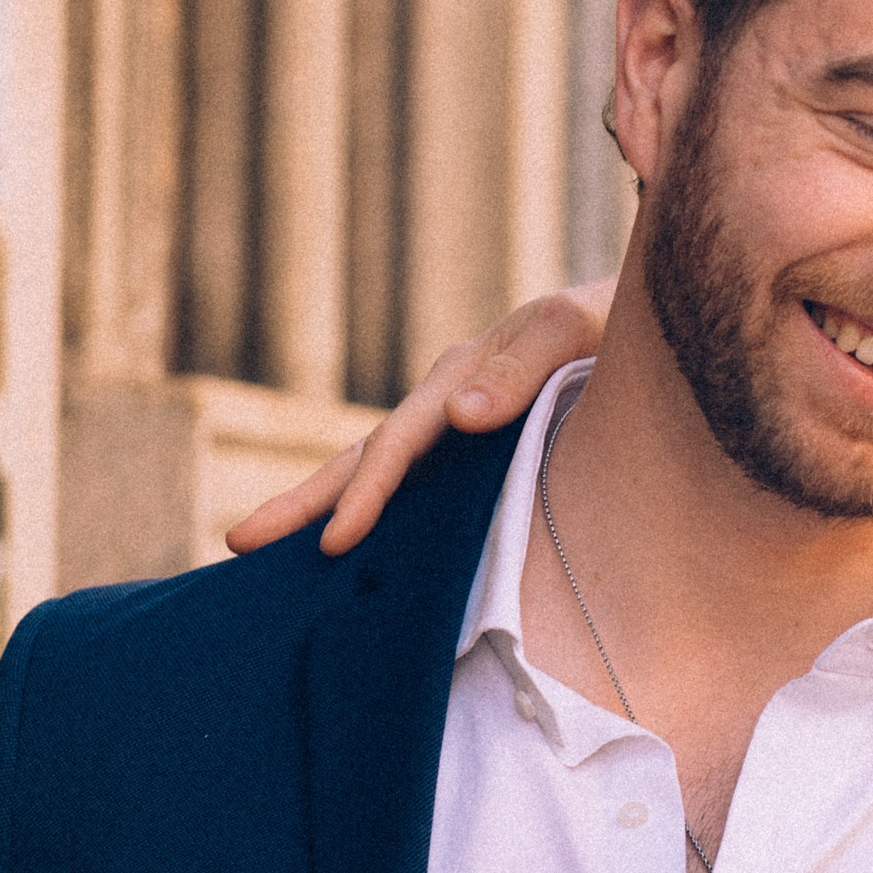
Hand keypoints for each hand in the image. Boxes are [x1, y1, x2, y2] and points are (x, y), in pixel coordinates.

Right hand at [225, 280, 615, 558]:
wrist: (634, 320)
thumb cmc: (606, 324)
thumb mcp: (570, 329)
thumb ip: (522, 367)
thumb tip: (461, 415)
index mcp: (459, 376)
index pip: (398, 442)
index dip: (368, 491)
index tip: (335, 539)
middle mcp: (442, 402)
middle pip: (361, 457)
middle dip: (302, 502)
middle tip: (238, 542)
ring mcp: (450, 427)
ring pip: (375, 472)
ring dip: (321, 508)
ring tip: (258, 547)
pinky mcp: (469, 451)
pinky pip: (412, 486)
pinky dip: (373, 513)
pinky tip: (350, 551)